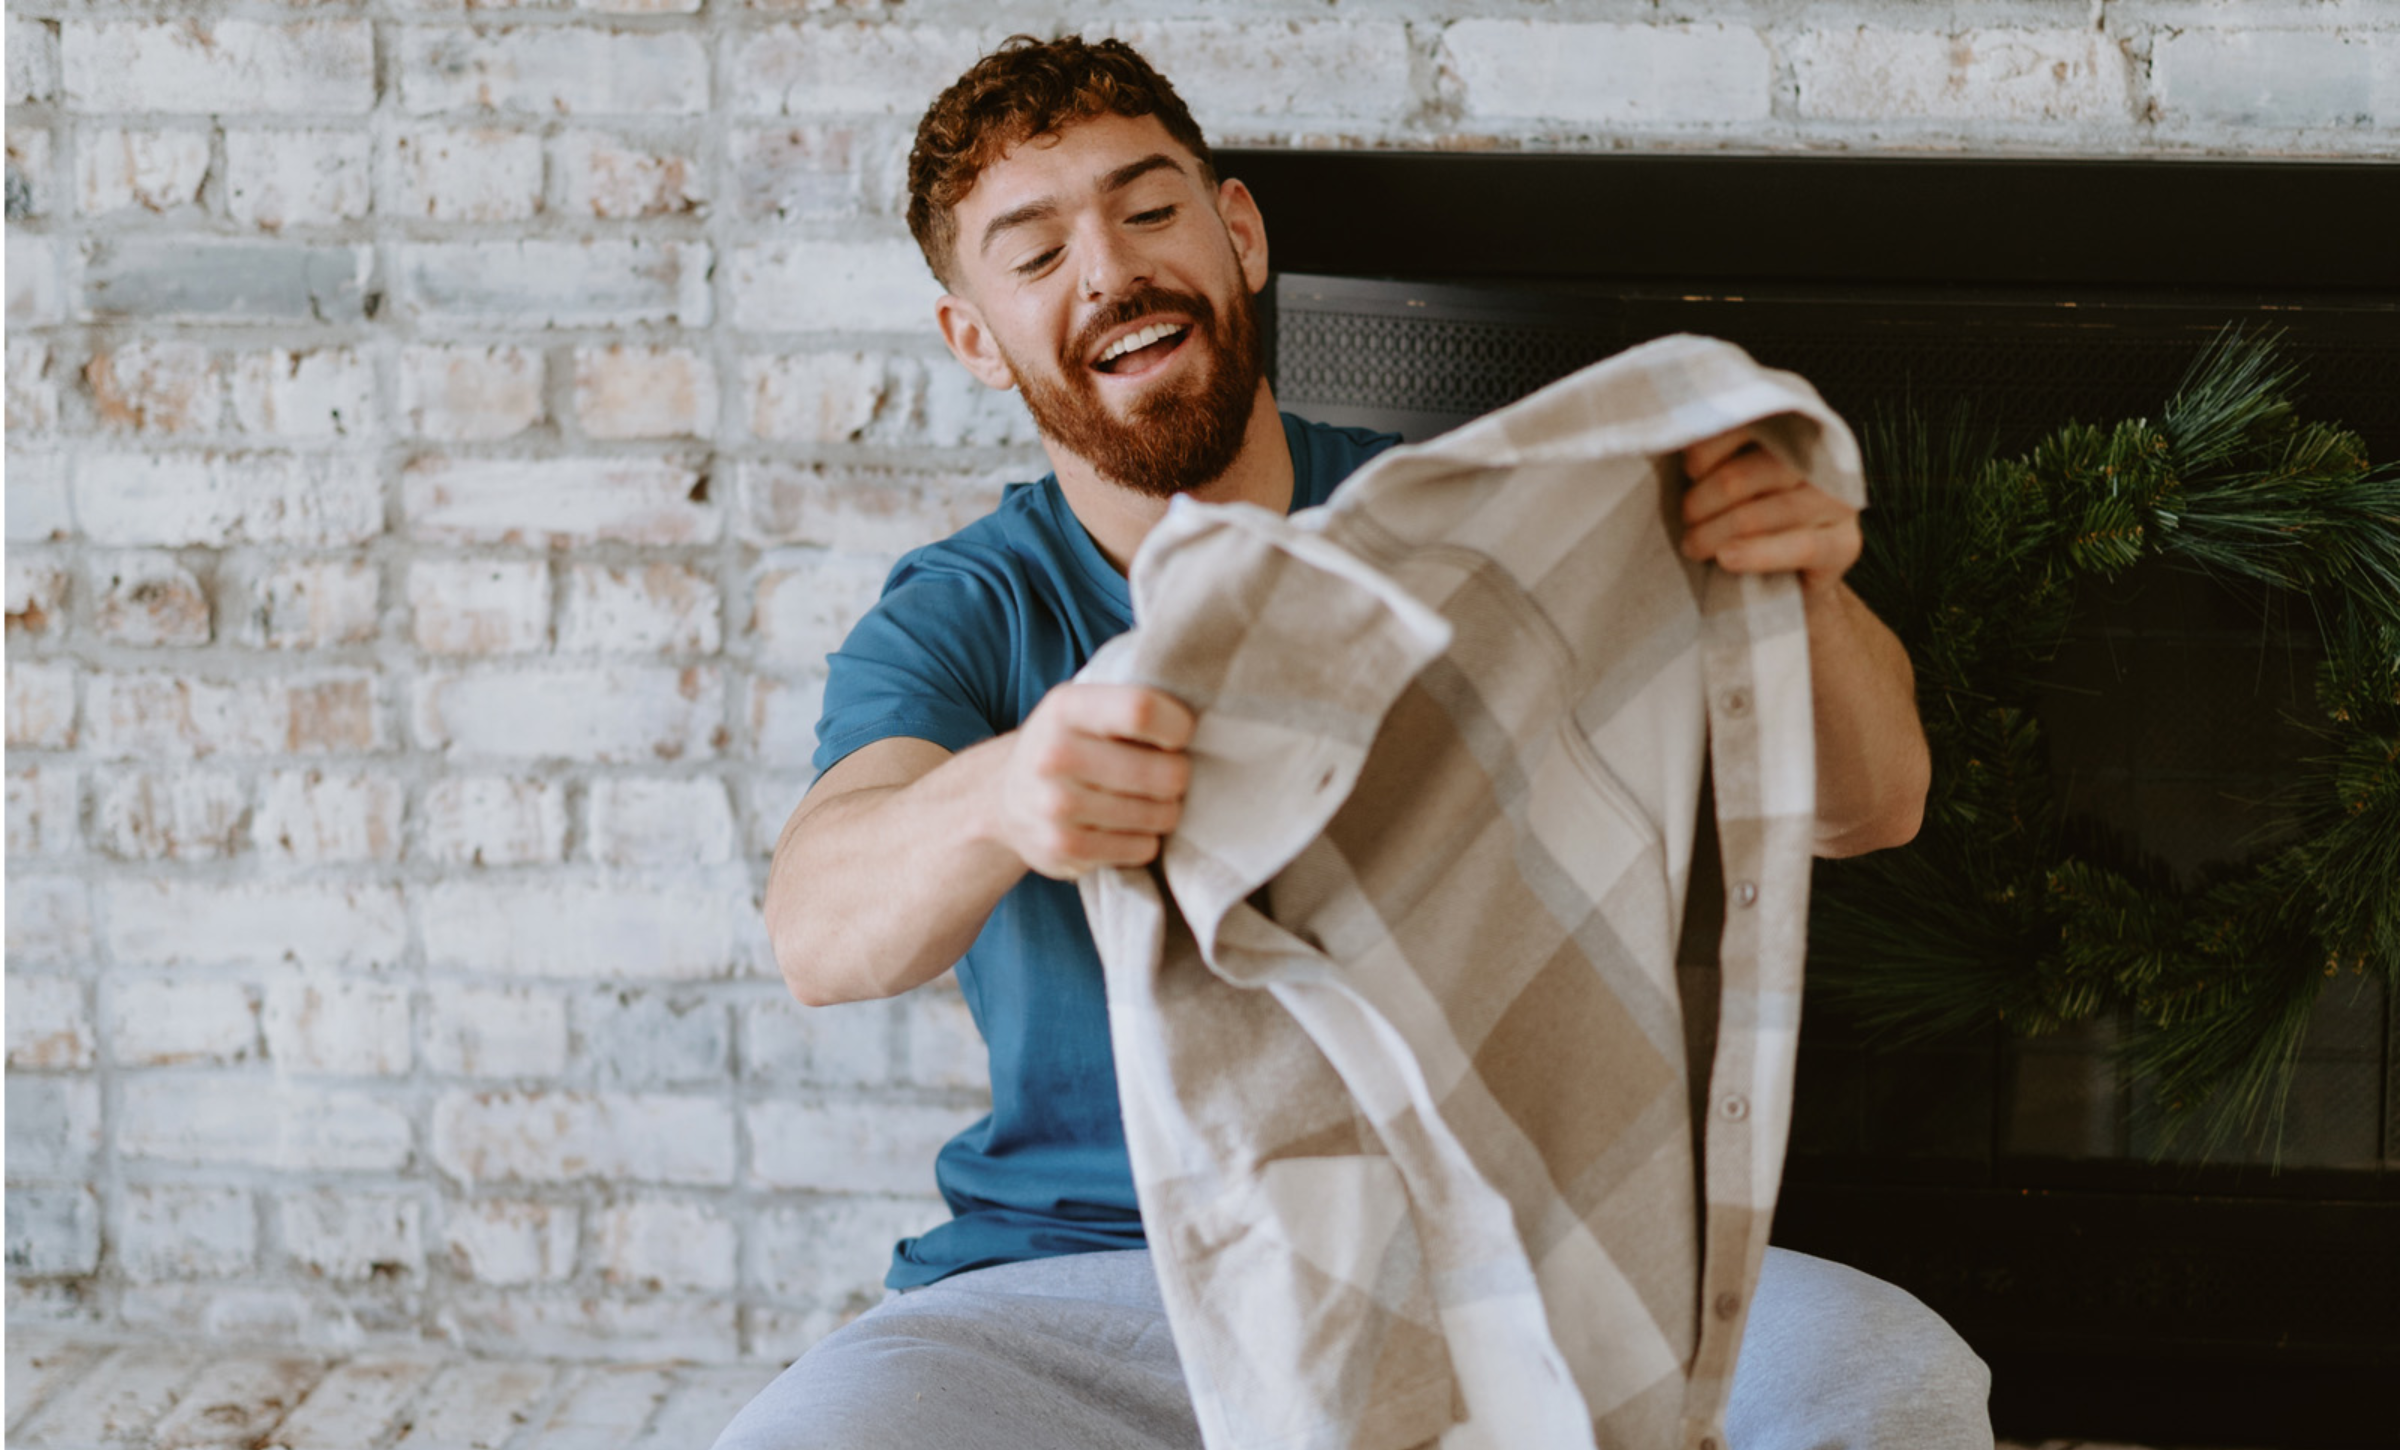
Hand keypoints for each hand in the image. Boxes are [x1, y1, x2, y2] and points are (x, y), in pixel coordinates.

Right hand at [995, 683, 1194, 879]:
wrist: (1005, 797)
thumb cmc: (1068, 744)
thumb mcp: (1084, 707)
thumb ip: (1129, 702)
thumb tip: (1201, 708)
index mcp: (1066, 707)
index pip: (1142, 710)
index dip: (1177, 726)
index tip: (1178, 736)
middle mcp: (1055, 755)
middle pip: (1164, 772)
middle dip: (1178, 776)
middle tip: (1166, 774)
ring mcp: (1056, 806)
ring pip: (1159, 815)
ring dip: (1165, 811)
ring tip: (1145, 801)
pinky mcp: (1063, 847)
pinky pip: (1142, 848)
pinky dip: (1145, 840)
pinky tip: (1125, 827)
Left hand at [1678, 426, 1861, 596]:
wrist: (1786, 579)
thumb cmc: (1745, 518)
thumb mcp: (1727, 481)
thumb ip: (1715, 456)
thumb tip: (1677, 440)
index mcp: (1797, 430)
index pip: (1748, 425)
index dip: (1708, 448)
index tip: (1689, 471)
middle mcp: (1825, 459)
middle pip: (1745, 475)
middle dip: (1703, 500)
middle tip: (1686, 519)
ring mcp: (1839, 502)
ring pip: (1762, 513)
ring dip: (1715, 533)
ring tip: (1693, 546)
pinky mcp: (1845, 544)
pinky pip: (1798, 546)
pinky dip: (1757, 554)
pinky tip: (1726, 558)